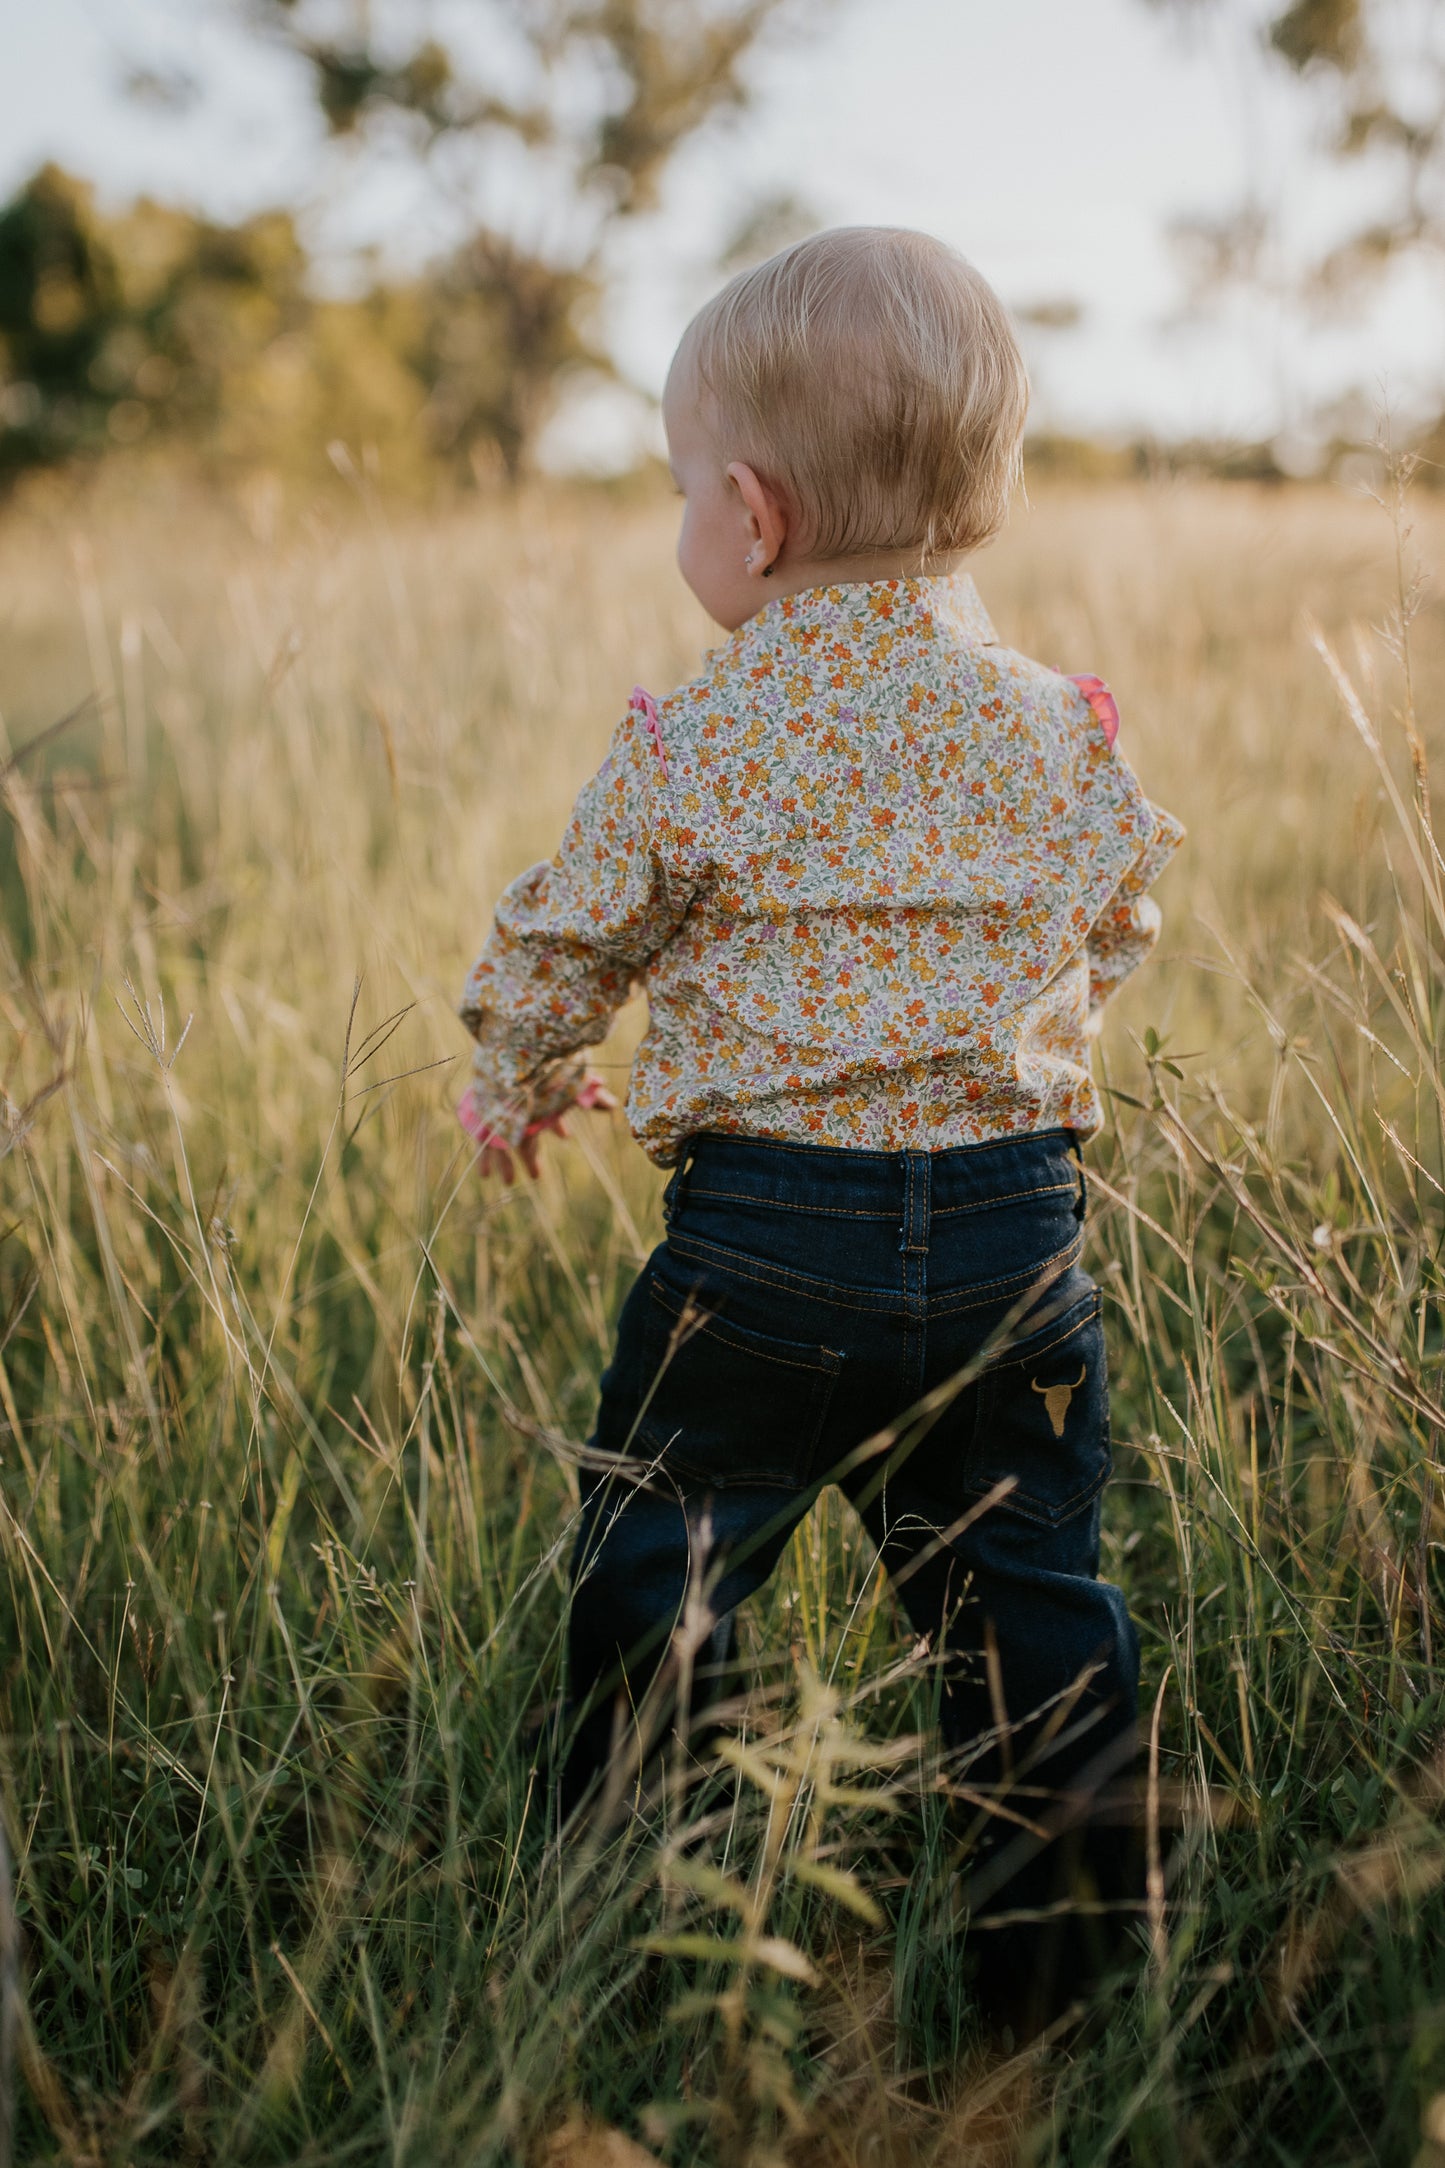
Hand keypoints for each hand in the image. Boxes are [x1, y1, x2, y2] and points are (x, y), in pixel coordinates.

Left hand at [459, 1074, 619, 1184]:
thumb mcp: (572, 1085)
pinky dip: (486, 1159)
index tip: (566, 1137)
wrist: (513, 1061)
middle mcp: (518, 1109)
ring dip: (505, 1163)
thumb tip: (615, 1105)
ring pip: (503, 1143)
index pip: (548, 1118)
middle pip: (525, 1137)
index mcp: (538, 1101)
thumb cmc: (545, 1071)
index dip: (557, 1127)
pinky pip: (483, 1142)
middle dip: (531, 1157)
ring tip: (508, 1183)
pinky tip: (484, 1176)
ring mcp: (500, 1114)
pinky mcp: (484, 1118)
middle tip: (536, 1176)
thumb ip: (592, 1096)